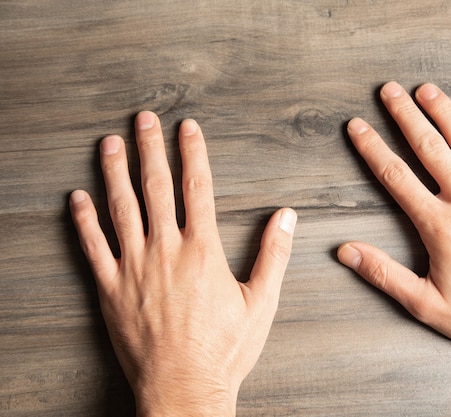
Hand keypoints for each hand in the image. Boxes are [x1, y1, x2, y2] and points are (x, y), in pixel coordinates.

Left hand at [70, 112, 296, 415]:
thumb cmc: (224, 349)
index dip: (193, 153)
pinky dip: (84, 221)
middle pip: (156, 188)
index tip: (187, 127)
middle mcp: (166, 250)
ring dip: (114, 172)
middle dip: (151, 149)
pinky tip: (78, 198)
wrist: (184, 388)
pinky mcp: (111, 288)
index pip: (197, 188)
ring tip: (110, 143)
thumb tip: (286, 217)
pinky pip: (93, 247)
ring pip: (121, 209)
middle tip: (144, 119)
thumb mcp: (262, 303)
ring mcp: (134, 267)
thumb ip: (273, 255)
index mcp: (203, 250)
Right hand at [338, 82, 450, 396]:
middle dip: (405, 117)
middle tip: (390, 92)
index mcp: (439, 224)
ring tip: (426, 90)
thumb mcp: (426, 303)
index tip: (358, 127)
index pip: (396, 176)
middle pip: (429, 148)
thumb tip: (346, 251)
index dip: (372, 148)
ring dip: (444, 113)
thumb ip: (384, 274)